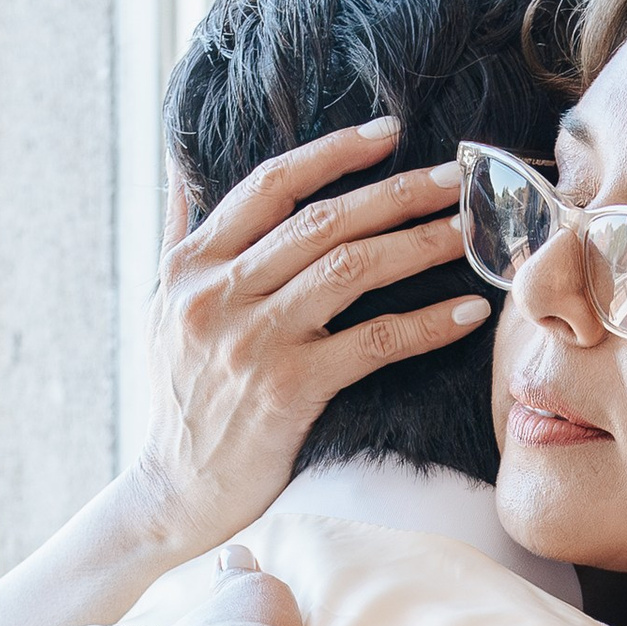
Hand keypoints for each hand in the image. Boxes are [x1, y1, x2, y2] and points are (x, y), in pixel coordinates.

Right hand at [128, 120, 489, 559]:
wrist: (173, 491)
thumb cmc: (179, 399)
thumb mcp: (158, 307)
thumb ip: (177, 234)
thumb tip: (176, 163)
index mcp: (190, 265)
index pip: (269, 186)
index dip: (333, 153)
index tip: (388, 133)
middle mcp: (218, 294)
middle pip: (322, 221)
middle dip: (396, 192)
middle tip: (453, 177)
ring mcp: (254, 341)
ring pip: (351, 270)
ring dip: (419, 244)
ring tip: (468, 231)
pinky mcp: (288, 390)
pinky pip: (373, 343)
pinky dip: (426, 323)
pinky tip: (465, 310)